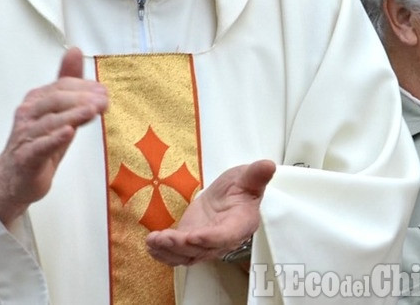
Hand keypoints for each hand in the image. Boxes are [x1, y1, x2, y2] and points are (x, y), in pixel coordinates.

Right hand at [0, 47, 107, 226]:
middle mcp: (28, 114)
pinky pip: (40, 146)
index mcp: (37, 100)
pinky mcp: (26, 157)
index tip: (104, 91)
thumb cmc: (38, 142)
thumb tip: (74, 51)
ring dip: (73, 115)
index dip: (84, 87)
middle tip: (104, 101)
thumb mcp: (57, 112)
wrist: (12, 180)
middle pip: (56, 100)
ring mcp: (25, 135)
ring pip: (50, 121)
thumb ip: (68, 84)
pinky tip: (68, 133)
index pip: (62, 86)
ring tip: (93, 111)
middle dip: (82, 98)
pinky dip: (54, 139)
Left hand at [145, 159, 275, 265]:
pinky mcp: (190, 242)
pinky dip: (163, 252)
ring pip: (187, 255)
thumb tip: (269, 164)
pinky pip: (177, 253)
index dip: (210, 239)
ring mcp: (204, 244)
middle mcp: (221, 240)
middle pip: (202, 250)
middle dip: (182, 246)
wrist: (231, 197)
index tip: (194, 236)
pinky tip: (150, 244)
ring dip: (169, 251)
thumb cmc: (242, 187)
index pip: (224, 237)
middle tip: (166, 238)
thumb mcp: (249, 178)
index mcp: (239, 225)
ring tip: (153, 241)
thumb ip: (256, 175)